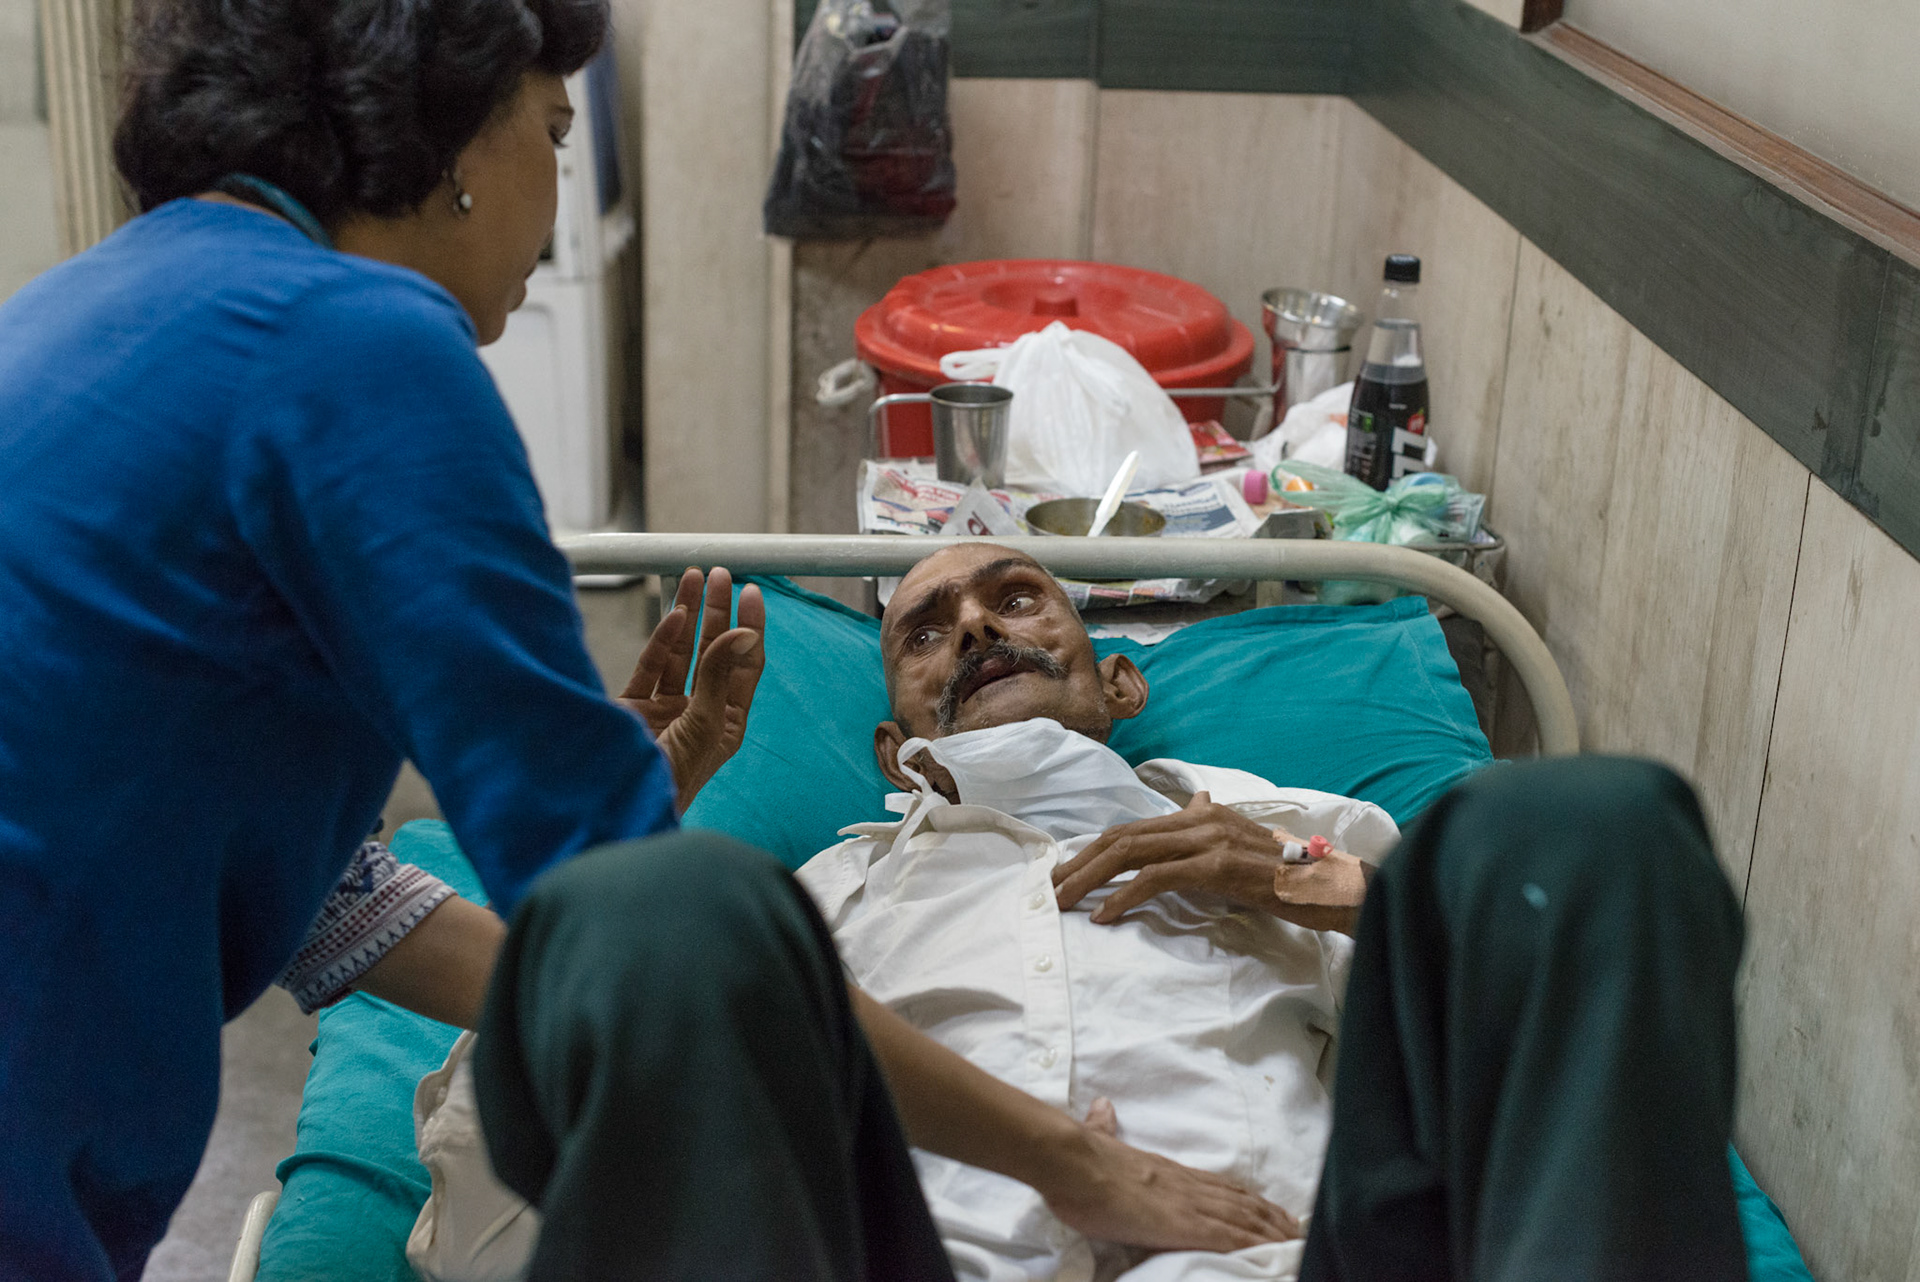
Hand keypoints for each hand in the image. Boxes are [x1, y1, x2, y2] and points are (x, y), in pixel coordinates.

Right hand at [618, 567, 764, 809]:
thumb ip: (720, 676)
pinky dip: (662, 640)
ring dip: (689, 615)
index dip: (750, 628)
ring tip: (694, 577)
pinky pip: (651, 666)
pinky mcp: (633, 708)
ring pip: (680, 653)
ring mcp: (664, 709)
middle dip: (718, 612)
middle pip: (714, 652)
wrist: (619, 806)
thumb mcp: (705, 724)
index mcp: (726, 723)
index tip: (752, 592)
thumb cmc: (673, 778)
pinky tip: (675, 614)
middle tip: (721, 575)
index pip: (745, 666)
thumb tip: (744, 632)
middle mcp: (698, 713)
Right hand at [1034, 1097, 1299, 1252]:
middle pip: (1241, 1202)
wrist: (1075, 1163)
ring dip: (1272, 1232)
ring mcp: (1187, 1203)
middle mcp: (1186, 1185)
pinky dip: (1254, 1245)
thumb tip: (1101, 1107)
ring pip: (1243, 1218)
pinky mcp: (1183, 1225)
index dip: (1247, 1197)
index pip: (1218, 1184)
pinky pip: (1229, 1238)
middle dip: (1271, 1217)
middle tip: (1297, 1230)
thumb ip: (1105, 1128)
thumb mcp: (1098, 1139)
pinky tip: (1271, 1254)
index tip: (1268, 1206)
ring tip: (1296, 1243)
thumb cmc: (1082, 1158)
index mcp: (1168, 1171)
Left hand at [1053, 792, 1368, 934]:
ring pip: (1131, 853)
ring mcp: (1207, 840)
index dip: (1094, 850)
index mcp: (1201, 815)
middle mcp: (1200, 819)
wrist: (1330, 886)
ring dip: (1089, 879)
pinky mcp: (1215, 866)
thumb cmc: (1288, 875)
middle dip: (1080, 863)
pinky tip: (1105, 915)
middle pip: (1123, 837)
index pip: (1133, 829)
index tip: (1066, 873)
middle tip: (1050, 889)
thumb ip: (1213, 825)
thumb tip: (1195, 801)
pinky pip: (1156, 879)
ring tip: (1063, 902)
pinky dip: (1124, 897)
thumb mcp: (1244, 841)